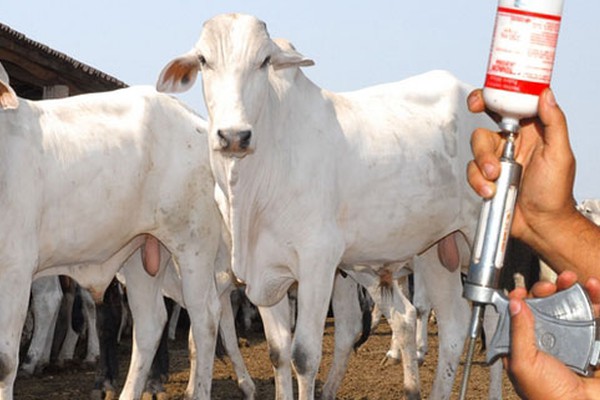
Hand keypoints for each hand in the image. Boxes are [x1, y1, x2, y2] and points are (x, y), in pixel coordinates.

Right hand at [466, 89, 577, 244]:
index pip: (509, 106)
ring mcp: (497, 162)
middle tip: (487, 159)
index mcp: (531, 132)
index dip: (492, 98)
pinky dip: (478, 182)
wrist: (541, 224)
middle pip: (484, 129)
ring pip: (475, 152)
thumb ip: (554, 122)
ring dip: (482, 165)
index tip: (479, 100)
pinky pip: (472, 172)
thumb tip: (545, 95)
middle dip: (482, 144)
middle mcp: (511, 144)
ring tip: (495, 178)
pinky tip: (492, 190)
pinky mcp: (485, 179)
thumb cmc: (555, 193)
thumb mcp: (560, 154)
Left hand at [505, 271, 599, 398]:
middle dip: (548, 289)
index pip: (519, 316)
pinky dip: (596, 299)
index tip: (523, 291)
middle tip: (551, 285)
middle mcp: (548, 341)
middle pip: (546, 306)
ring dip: (573, 289)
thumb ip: (518, 333)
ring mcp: (572, 341)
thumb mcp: (524, 364)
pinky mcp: (595, 342)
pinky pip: (596, 316)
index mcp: (525, 347)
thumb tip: (513, 304)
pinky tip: (594, 289)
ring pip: (571, 307)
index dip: (520, 300)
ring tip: (574, 280)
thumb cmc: (549, 397)